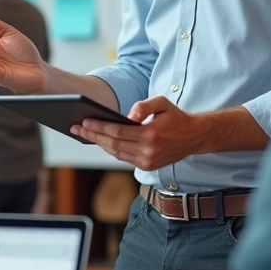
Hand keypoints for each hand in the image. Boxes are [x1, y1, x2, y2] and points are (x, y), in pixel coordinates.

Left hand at [71, 96, 199, 169]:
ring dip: (99, 144)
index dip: (99, 127)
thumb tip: (128, 115)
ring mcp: (148, 161)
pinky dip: (111, 150)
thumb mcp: (162, 103)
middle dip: (93, 135)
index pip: (117, 131)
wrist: (193, 136)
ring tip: (85, 134)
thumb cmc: (175, 117)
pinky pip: (124, 158)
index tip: (84, 121)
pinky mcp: (148, 166)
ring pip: (116, 153)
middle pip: (113, 144)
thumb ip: (144, 105)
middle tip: (76, 128)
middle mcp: (148, 151)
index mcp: (151, 135)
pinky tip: (102, 141)